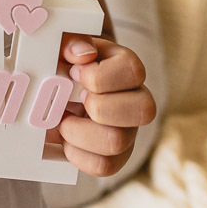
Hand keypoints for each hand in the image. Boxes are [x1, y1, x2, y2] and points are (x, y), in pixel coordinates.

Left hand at [52, 34, 157, 176]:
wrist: (63, 85)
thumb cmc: (69, 62)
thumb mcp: (68, 44)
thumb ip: (72, 40)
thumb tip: (80, 54)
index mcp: (128, 68)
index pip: (133, 71)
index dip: (100, 75)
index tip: (75, 72)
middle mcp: (137, 100)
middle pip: (144, 110)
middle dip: (99, 107)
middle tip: (76, 100)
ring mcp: (129, 131)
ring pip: (118, 142)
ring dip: (80, 132)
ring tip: (62, 121)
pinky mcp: (116, 157)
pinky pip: (104, 167)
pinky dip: (77, 155)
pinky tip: (65, 139)